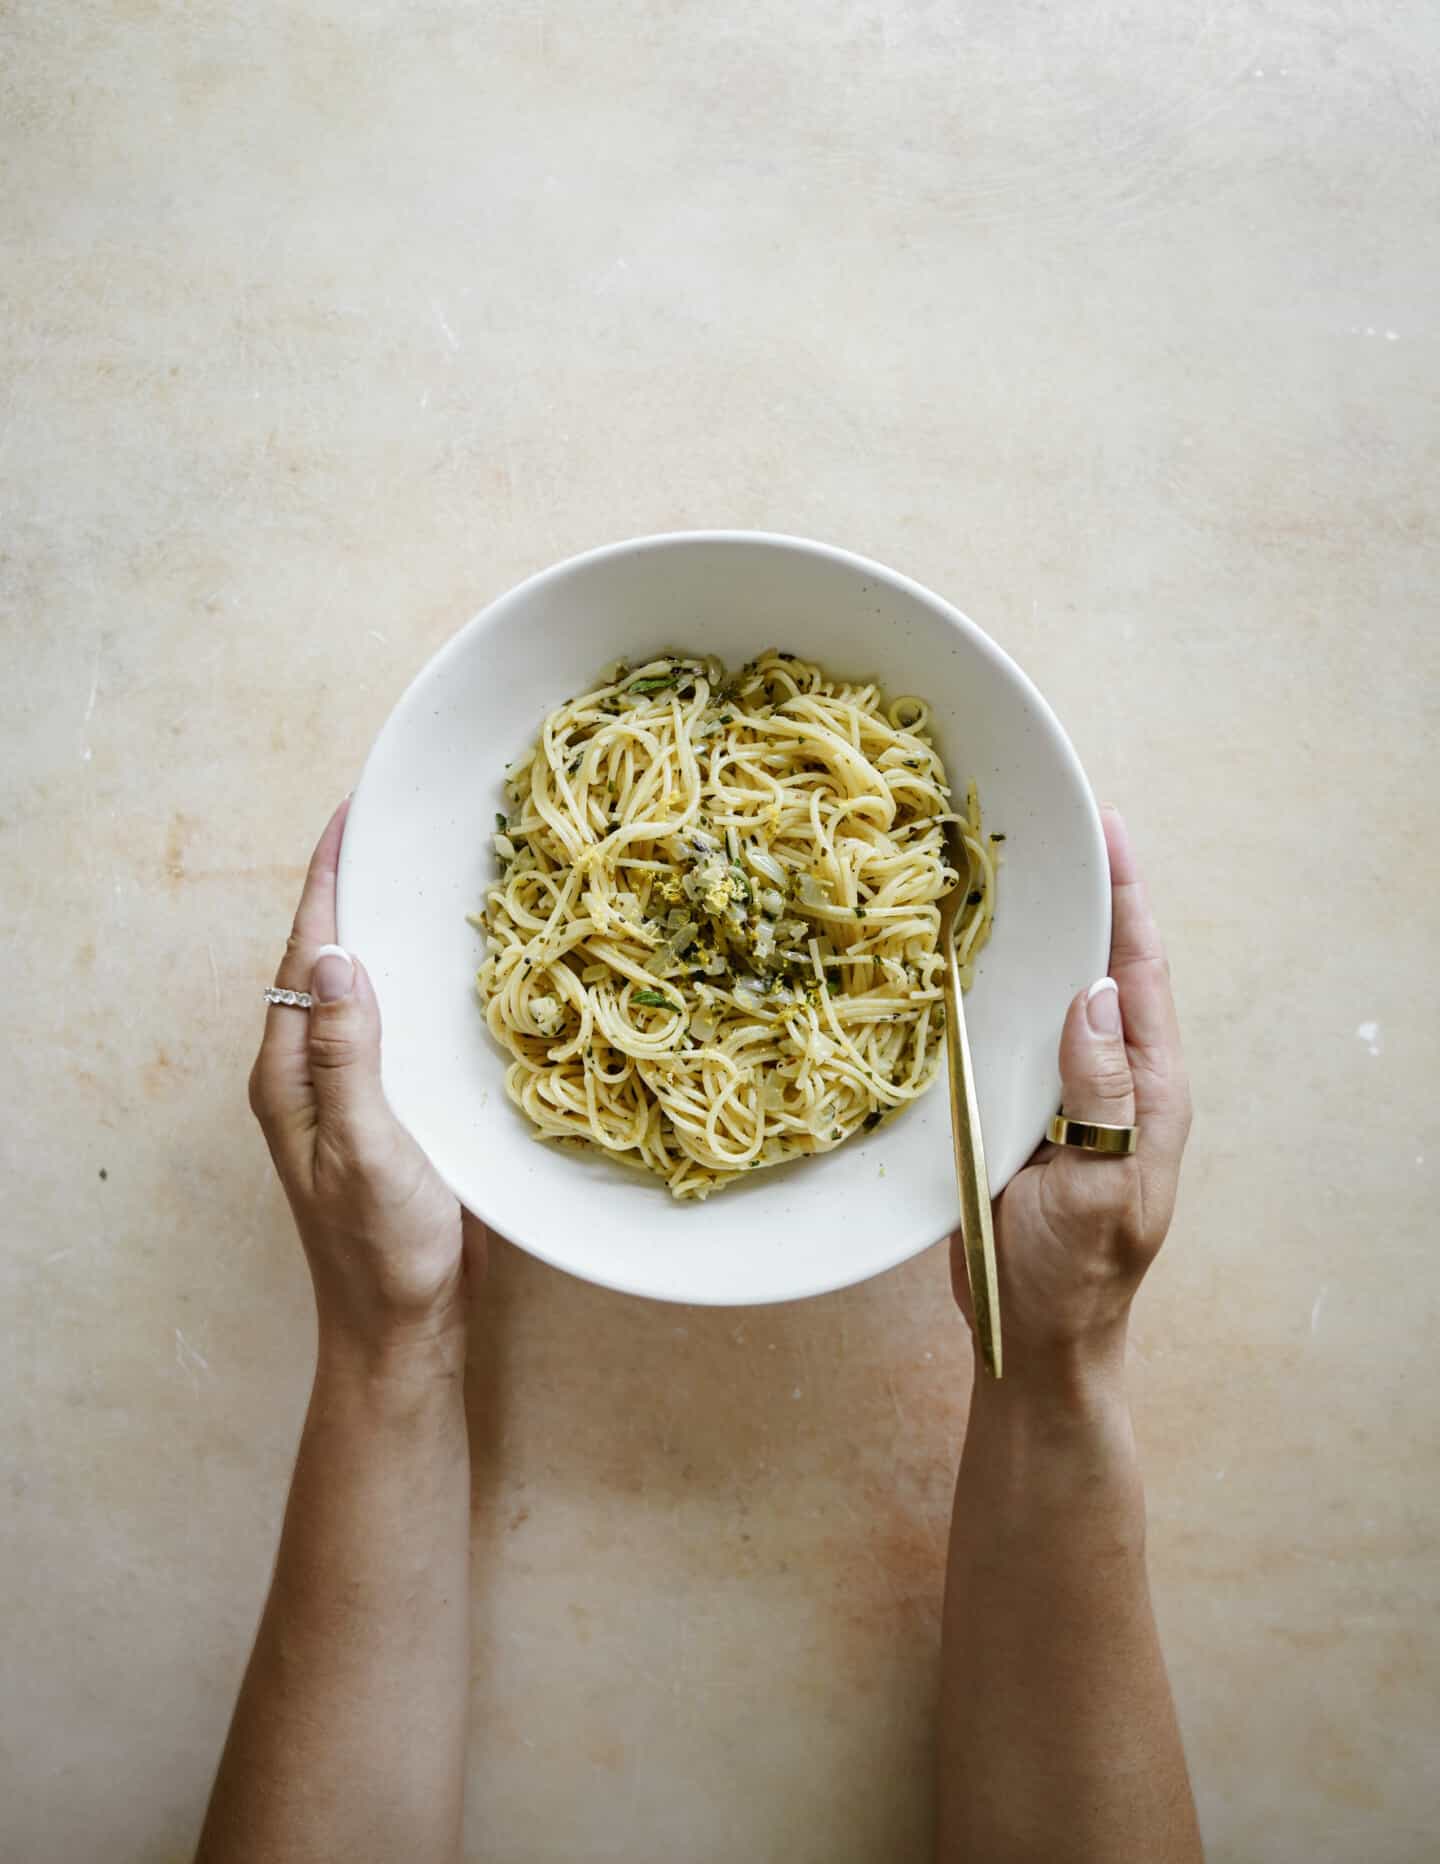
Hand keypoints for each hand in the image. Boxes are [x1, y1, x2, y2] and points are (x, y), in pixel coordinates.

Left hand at [249, 801, 484, 1371]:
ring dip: (380, 930)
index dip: (326, 884)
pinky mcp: (386, 1109)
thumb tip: (336, 957)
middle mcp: (309, 1074)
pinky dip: (410, 979)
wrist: (404, 1326)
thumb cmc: (383, 1249)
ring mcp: (346, 1092)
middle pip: (323, 961)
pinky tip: (443, 967)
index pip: (305, 956)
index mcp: (290, 1075)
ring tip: (416, 874)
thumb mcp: (365, 1147)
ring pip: (357, 989)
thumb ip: (347, 1055)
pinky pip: (389, 1023)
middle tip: (390, 827)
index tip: (350, 818)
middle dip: (350, 889)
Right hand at [953, 808, 1191, 1381]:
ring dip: (1036, 937)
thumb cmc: (1074, 1275)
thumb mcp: (1100, 1189)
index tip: (1108, 831)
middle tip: (1050, 829)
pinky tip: (963, 959)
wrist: (1033, 1338)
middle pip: (1101, 968)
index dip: (1127, 900)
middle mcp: (1111, 1079)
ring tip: (1005, 873)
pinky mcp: (1019, 1111)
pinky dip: (995, 988)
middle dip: (1085, 896)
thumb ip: (1103, 1097)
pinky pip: (1010, 1033)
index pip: (1140, 974)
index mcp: (1149, 1091)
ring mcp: (1065, 1094)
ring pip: (1051, 996)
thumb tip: (1095, 994)